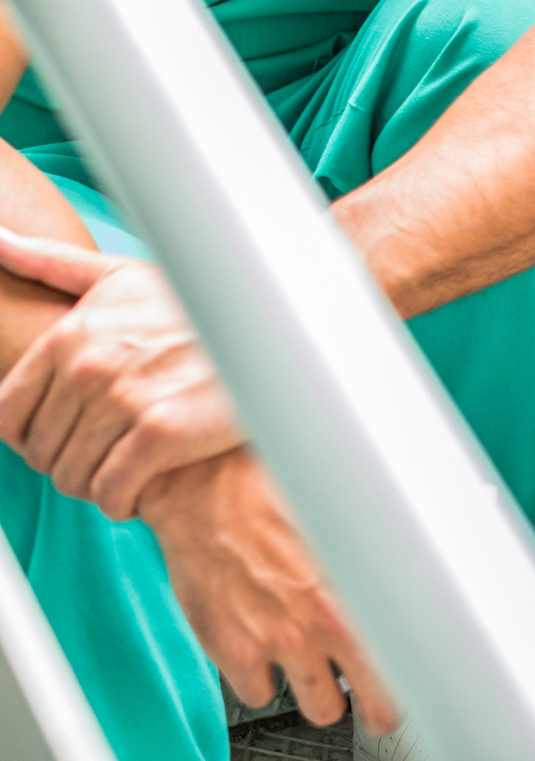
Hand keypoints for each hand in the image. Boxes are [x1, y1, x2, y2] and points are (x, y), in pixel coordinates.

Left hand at [0, 228, 242, 518]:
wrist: (277, 330)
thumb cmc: (198, 306)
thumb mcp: (124, 277)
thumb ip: (52, 264)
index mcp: (71, 333)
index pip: (8, 415)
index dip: (30, 437)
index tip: (63, 437)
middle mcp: (91, 365)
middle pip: (42, 452)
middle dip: (66, 462)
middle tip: (103, 454)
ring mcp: (127, 399)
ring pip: (74, 477)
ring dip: (94, 485)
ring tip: (123, 470)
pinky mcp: (164, 433)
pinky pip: (113, 492)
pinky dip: (121, 500)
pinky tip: (142, 487)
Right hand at [137, 447, 402, 732]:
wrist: (201, 487)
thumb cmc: (273, 485)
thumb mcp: (347, 509)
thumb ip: (386, 545)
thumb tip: (433, 543)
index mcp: (364, 582)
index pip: (413, 652)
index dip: (420, 671)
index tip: (420, 675)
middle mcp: (325, 621)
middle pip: (376, 704)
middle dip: (380, 705)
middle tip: (378, 700)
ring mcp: (279, 641)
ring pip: (321, 707)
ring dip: (323, 692)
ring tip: (321, 669)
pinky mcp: (233, 652)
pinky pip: (258, 696)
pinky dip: (263, 680)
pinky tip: (266, 651)